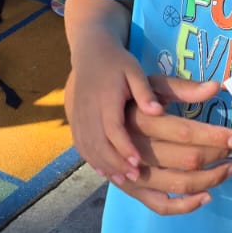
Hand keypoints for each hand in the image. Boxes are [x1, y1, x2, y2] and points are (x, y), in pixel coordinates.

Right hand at [63, 38, 176, 184]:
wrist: (88, 52)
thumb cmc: (117, 62)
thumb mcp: (134, 70)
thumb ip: (145, 91)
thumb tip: (157, 111)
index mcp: (104, 98)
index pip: (112, 128)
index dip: (124, 147)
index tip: (138, 162)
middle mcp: (87, 110)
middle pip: (98, 143)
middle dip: (116, 163)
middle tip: (136, 177)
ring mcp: (77, 117)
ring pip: (88, 147)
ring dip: (105, 165)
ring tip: (124, 180)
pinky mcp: (74, 121)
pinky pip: (80, 145)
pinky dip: (93, 160)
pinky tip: (106, 171)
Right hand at [108, 76, 231, 212]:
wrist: (93, 115)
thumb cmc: (130, 97)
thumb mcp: (151, 84)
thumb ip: (183, 88)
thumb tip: (216, 87)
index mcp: (141, 121)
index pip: (186, 133)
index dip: (215, 136)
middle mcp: (137, 150)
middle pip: (187, 159)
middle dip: (217, 156)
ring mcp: (133, 174)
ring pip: (179, 184)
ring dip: (210, 180)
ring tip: (229, 170)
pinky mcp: (131, 190)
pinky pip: (161, 205)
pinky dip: (186, 206)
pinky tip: (206, 197)